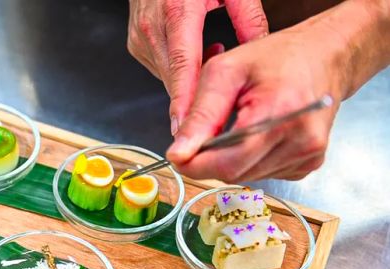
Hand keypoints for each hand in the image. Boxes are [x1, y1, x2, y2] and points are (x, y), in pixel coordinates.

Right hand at [127, 0, 267, 133]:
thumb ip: (248, 17)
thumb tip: (262, 49)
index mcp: (176, 11)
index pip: (182, 66)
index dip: (186, 100)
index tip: (189, 127)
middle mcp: (152, 28)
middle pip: (174, 80)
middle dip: (196, 98)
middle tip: (224, 102)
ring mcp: (140, 38)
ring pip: (167, 78)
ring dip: (190, 80)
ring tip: (213, 52)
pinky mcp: (136, 43)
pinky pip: (161, 68)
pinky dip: (179, 69)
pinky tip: (195, 52)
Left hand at [165, 23, 347, 181]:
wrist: (325, 56)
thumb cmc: (277, 58)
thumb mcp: (226, 71)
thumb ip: (200, 115)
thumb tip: (178, 153)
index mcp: (281, 113)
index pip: (228, 162)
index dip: (195, 164)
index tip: (177, 154)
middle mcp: (301, 140)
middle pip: (234, 173)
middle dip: (209, 160)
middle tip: (201, 135)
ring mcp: (308, 156)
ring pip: (246, 177)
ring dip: (228, 159)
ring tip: (234, 126)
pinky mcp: (308, 164)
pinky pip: (263, 174)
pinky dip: (248, 160)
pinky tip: (254, 136)